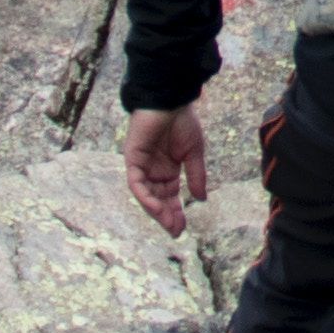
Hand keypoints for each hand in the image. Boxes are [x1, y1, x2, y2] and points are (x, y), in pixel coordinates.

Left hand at [121, 106, 207, 239]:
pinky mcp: (132, 160)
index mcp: (167, 169)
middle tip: (176, 232)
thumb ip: (196, 175)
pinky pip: (136, 184)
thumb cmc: (182, 121)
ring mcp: (141, 166)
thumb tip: (201, 199)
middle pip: (157, 200)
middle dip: (166, 216)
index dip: (175, 212)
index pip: (169, 196)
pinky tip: (156, 207)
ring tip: (169, 224)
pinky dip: (145, 197)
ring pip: (146, 196)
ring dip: (156, 211)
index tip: (184, 228)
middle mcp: (152, 171)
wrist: (170, 100)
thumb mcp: (194, 152)